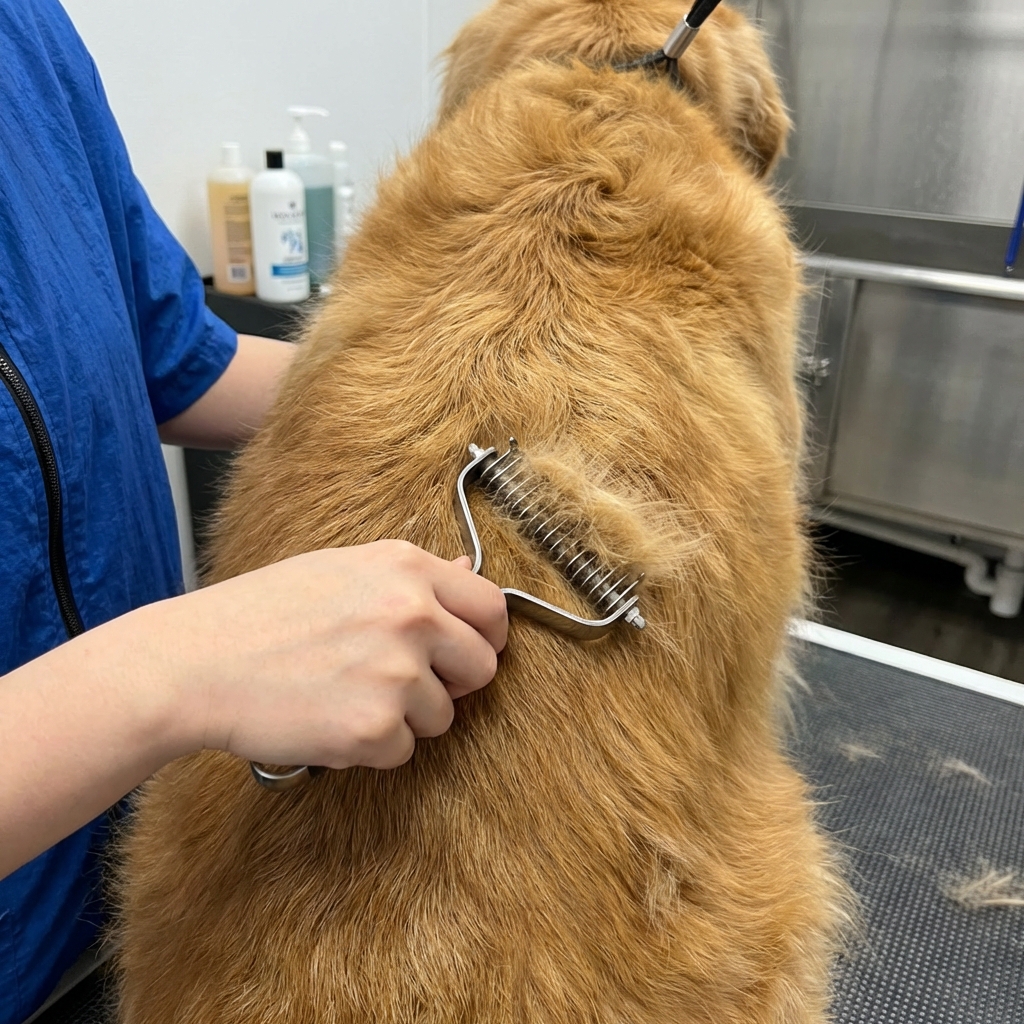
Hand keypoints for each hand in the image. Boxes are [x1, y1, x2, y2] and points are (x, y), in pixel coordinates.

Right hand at [155, 540, 507, 769]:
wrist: (196, 662)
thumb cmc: (261, 614)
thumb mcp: (341, 570)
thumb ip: (412, 575)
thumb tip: (467, 569)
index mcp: (406, 568)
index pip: (492, 607)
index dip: (486, 637)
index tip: (469, 652)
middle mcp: (412, 614)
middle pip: (482, 667)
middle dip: (454, 683)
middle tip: (406, 684)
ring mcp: (397, 672)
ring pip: (443, 716)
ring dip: (405, 717)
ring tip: (346, 695)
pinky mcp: (375, 727)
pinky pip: (403, 751)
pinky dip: (372, 748)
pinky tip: (329, 720)